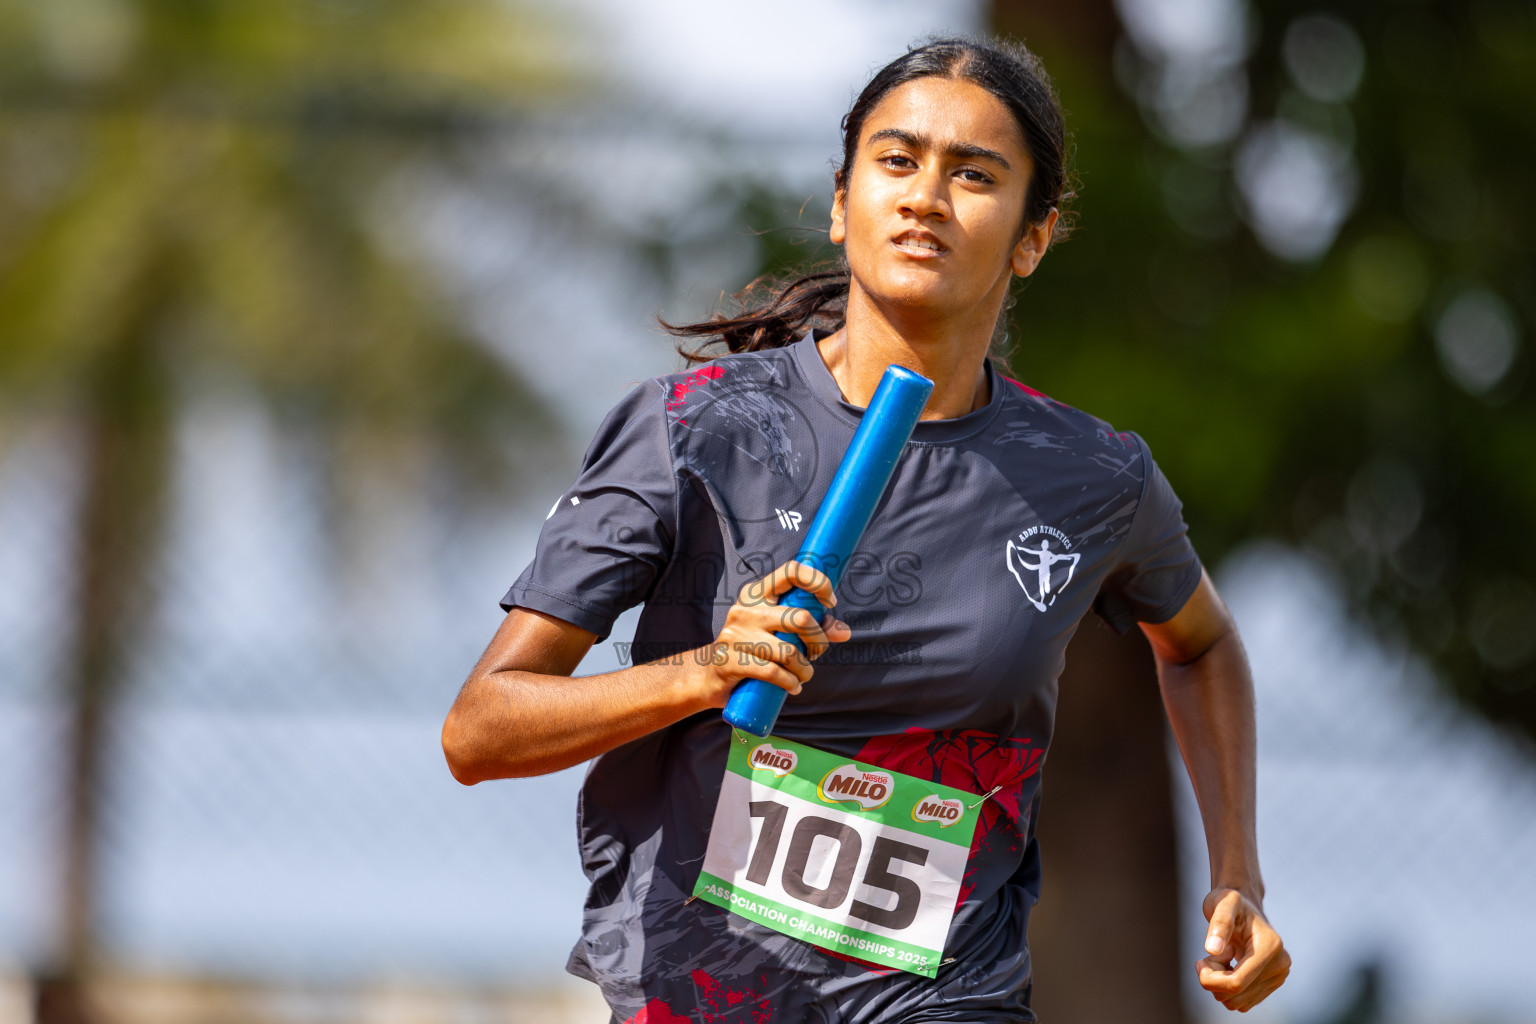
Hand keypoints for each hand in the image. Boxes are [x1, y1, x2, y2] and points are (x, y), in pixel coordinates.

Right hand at [688, 559, 851, 706]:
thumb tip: (844, 632)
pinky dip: (790, 683)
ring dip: (805, 669)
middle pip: (799, 618)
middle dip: (818, 640)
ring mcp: (736, 635)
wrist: (709, 674)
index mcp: (757, 593)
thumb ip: (811, 627)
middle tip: (817, 653)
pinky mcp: (731, 661)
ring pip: (790, 652)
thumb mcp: (778, 631)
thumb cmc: (752, 648)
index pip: (791, 571)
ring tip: (803, 675)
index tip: (829, 602)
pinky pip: (774, 673)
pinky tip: (792, 686)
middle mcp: (745, 609)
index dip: (817, 582)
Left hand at [1198, 888, 1290, 1011]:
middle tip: (1212, 955)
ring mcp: (1279, 977)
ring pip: (1237, 1003)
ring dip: (1220, 984)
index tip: (1200, 961)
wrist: (1244, 905)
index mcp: (1270, 947)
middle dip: (1214, 979)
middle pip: (1236, 996)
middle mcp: (1281, 965)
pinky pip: (1242, 1002)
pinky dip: (1228, 989)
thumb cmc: (1230, 902)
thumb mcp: (1221, 904)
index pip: (1236, 983)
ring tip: (1222, 958)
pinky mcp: (1272, 985)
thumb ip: (1219, 923)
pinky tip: (1229, 966)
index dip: (1210, 979)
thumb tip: (1213, 950)